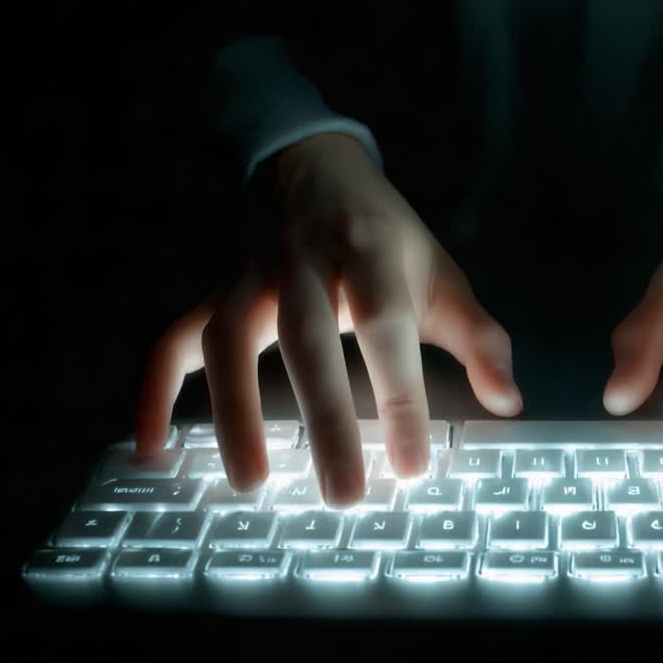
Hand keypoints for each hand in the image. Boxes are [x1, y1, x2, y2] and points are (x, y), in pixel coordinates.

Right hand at [134, 133, 521, 503]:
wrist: (316, 168)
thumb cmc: (387, 238)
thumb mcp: (440, 275)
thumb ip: (478, 339)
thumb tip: (509, 403)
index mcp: (371, 254)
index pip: (385, 326)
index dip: (399, 395)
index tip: (413, 466)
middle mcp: (304, 264)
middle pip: (306, 340)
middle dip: (323, 418)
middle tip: (342, 494)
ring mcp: (250, 278)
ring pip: (228, 338)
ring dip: (235, 410)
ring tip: (251, 483)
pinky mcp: (215, 293)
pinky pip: (174, 340)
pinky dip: (155, 391)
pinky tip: (153, 448)